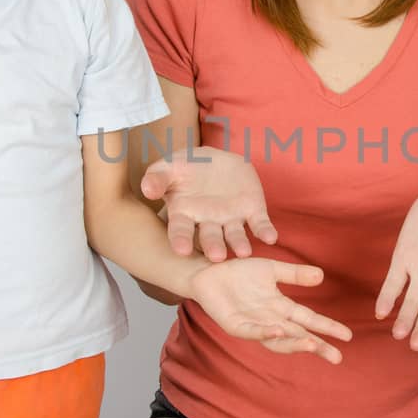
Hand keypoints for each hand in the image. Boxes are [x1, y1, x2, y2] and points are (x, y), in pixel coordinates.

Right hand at [141, 146, 275, 260]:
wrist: (213, 160)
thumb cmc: (185, 167)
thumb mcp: (168, 167)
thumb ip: (157, 178)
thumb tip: (147, 189)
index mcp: (185, 214)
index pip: (180, 230)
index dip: (180, 240)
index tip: (181, 250)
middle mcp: (208, 223)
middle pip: (210, 238)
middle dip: (213, 247)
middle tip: (216, 257)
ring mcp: (231, 219)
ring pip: (235, 236)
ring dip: (239, 244)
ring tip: (243, 252)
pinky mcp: (252, 211)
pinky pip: (259, 224)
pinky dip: (265, 231)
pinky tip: (270, 237)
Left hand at [187, 258, 351, 363]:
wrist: (208, 270)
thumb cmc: (239, 272)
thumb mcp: (271, 269)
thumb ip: (295, 274)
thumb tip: (322, 276)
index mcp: (280, 307)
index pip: (309, 320)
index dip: (327, 328)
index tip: (348, 336)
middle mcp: (270, 319)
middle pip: (298, 336)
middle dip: (317, 346)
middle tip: (336, 357)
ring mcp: (252, 324)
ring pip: (277, 339)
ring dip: (294, 343)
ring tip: (312, 345)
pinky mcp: (234, 324)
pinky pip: (252, 331)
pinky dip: (265, 332)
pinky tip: (279, 330)